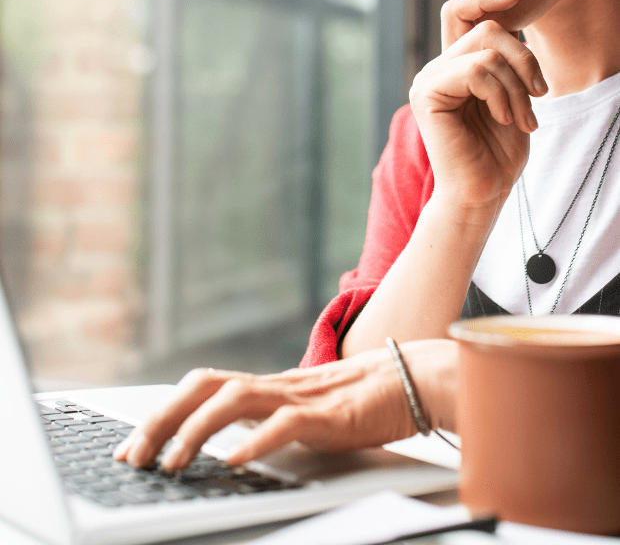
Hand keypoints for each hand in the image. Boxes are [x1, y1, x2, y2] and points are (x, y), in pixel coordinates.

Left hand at [114, 339, 457, 469]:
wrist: (410, 380)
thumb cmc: (359, 402)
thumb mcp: (300, 413)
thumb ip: (265, 420)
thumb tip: (224, 443)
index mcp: (265, 387)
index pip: (200, 388)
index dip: (161, 413)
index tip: (132, 446)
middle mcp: (274, 386)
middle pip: (204, 386)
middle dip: (161, 419)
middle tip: (133, 456)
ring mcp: (299, 397)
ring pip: (235, 399)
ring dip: (196, 430)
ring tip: (173, 463)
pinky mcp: (327, 415)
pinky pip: (284, 424)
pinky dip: (255, 441)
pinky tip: (233, 460)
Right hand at [409, 0, 546, 214]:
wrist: (483, 191)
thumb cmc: (499, 150)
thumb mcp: (512, 93)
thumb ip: (506, 57)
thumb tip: (511, 14)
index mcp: (455, 63)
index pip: (461, 10)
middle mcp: (437, 66)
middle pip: (487, 28)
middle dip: (524, 59)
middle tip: (538, 95)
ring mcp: (428, 78)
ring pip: (486, 50)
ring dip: (517, 85)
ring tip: (522, 117)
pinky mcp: (427, 94)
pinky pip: (475, 70)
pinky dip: (501, 94)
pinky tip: (504, 118)